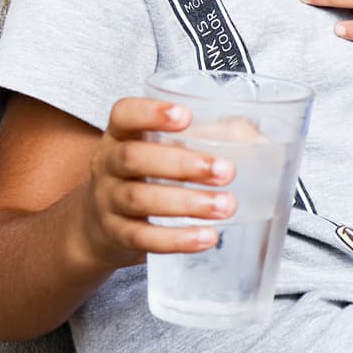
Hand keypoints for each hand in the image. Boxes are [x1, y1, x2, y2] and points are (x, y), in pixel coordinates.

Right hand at [78, 98, 237, 268]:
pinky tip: (207, 237)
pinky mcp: (116, 236)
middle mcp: (107, 165)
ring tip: (226, 206)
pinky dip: (177, 239)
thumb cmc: (146, 176)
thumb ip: (202, 138)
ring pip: (141, 199)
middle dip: (183, 164)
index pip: (123, 114)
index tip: (185, 115)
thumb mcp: (160, 150)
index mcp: (121, 135)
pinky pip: (144, 238)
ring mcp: (108, 202)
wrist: (98, 226)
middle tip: (226, 171)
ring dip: (188, 203)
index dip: (150, 113)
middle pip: (133, 158)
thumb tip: (254, 139)